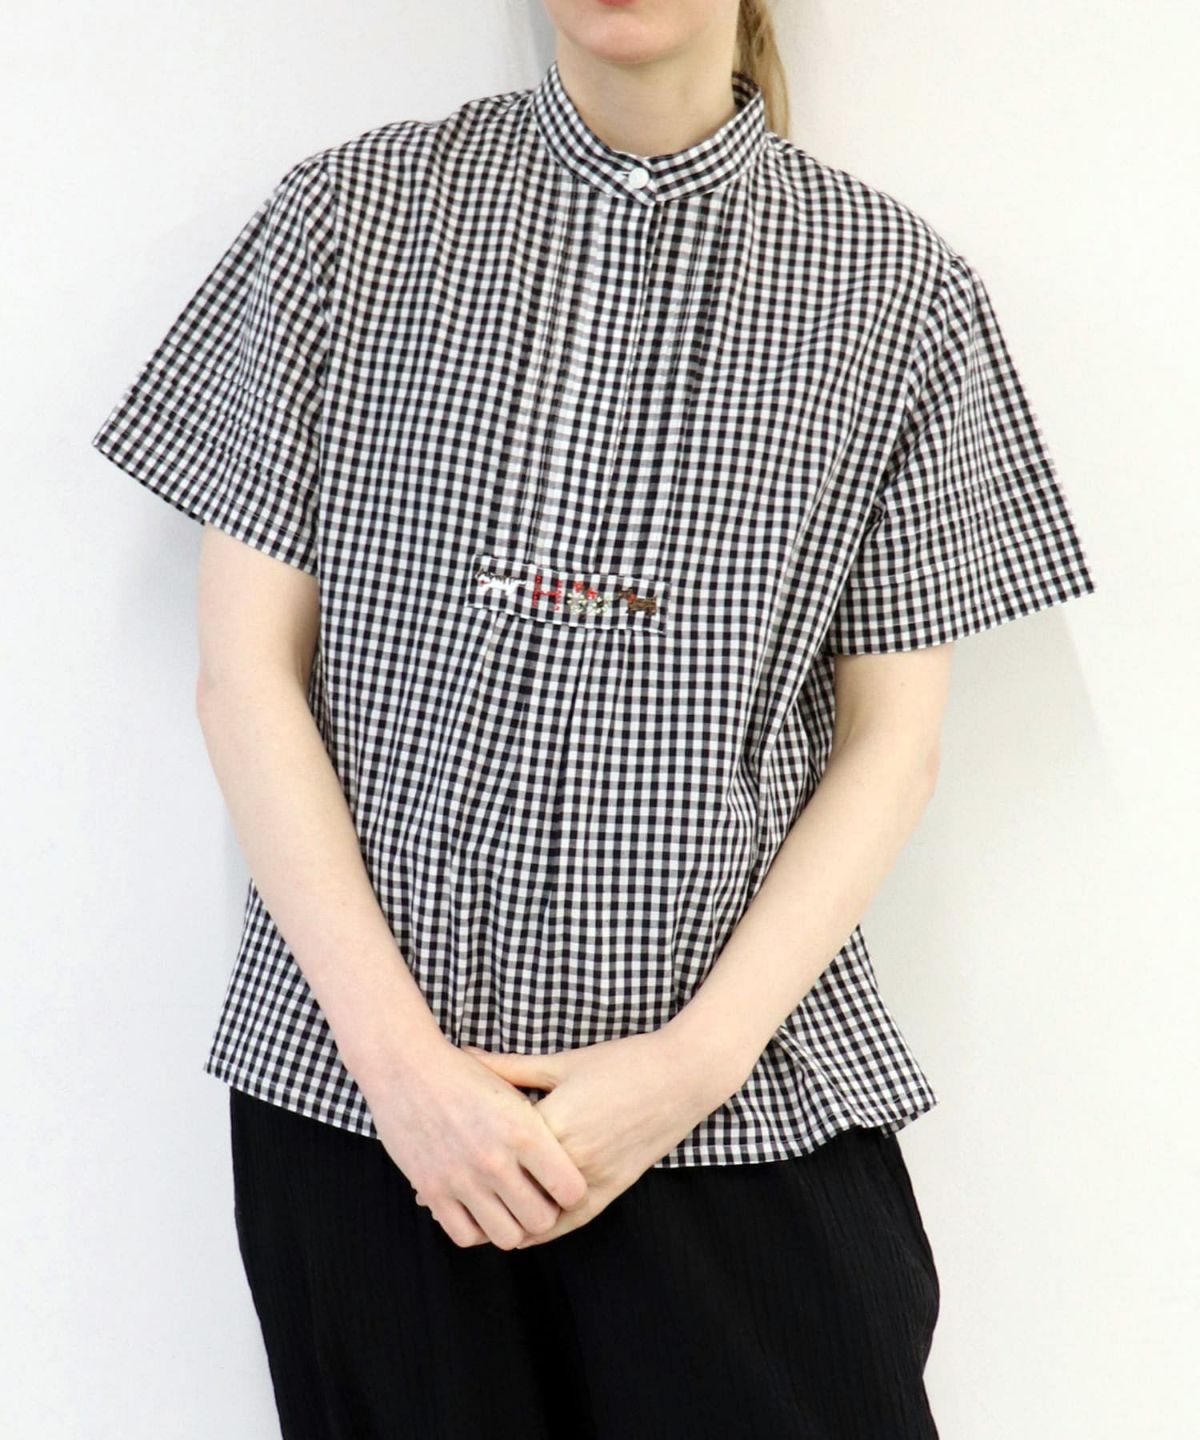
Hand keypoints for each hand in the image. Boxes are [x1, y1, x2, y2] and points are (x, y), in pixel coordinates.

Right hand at [353, 1032, 588, 1249]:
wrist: (407, 1067)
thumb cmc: (466, 1075)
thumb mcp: (513, 1092)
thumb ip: (539, 1131)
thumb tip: (564, 1164)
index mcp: (524, 1131)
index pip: (570, 1189)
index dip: (572, 1192)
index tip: (564, 1185)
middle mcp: (495, 1160)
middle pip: (541, 1220)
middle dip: (544, 1213)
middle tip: (537, 1199)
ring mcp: (462, 1179)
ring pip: (507, 1237)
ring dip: (512, 1226)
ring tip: (508, 1207)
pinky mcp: (432, 1190)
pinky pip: (466, 1236)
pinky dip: (477, 1230)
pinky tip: (480, 1210)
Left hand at [450, 1027, 736, 1246]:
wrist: (682, 1077)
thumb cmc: (621, 1061)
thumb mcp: (562, 1062)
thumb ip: (510, 1068)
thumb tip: (464, 1055)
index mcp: (553, 1125)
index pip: (494, 1152)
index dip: (458, 1158)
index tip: (424, 1166)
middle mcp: (571, 1161)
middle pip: (507, 1192)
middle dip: (470, 1195)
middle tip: (431, 1195)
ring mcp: (593, 1182)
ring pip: (533, 1220)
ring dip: (500, 1220)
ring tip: (466, 1212)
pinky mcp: (610, 1194)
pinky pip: (564, 1224)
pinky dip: (536, 1230)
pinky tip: (512, 1229)